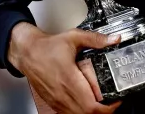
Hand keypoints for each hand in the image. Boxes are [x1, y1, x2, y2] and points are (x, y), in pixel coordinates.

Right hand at [8, 22, 122, 113]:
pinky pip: (69, 113)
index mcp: (69, 80)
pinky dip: (80, 111)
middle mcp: (62, 94)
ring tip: (102, 101)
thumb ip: (95, 39)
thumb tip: (113, 39)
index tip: (116, 99)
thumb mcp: (74, 37)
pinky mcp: (53, 102)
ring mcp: (57, 100)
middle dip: (104, 110)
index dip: (108, 107)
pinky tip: (87, 102)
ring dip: (91, 112)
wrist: (27, 52)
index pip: (91, 105)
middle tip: (113, 100)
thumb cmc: (47, 47)